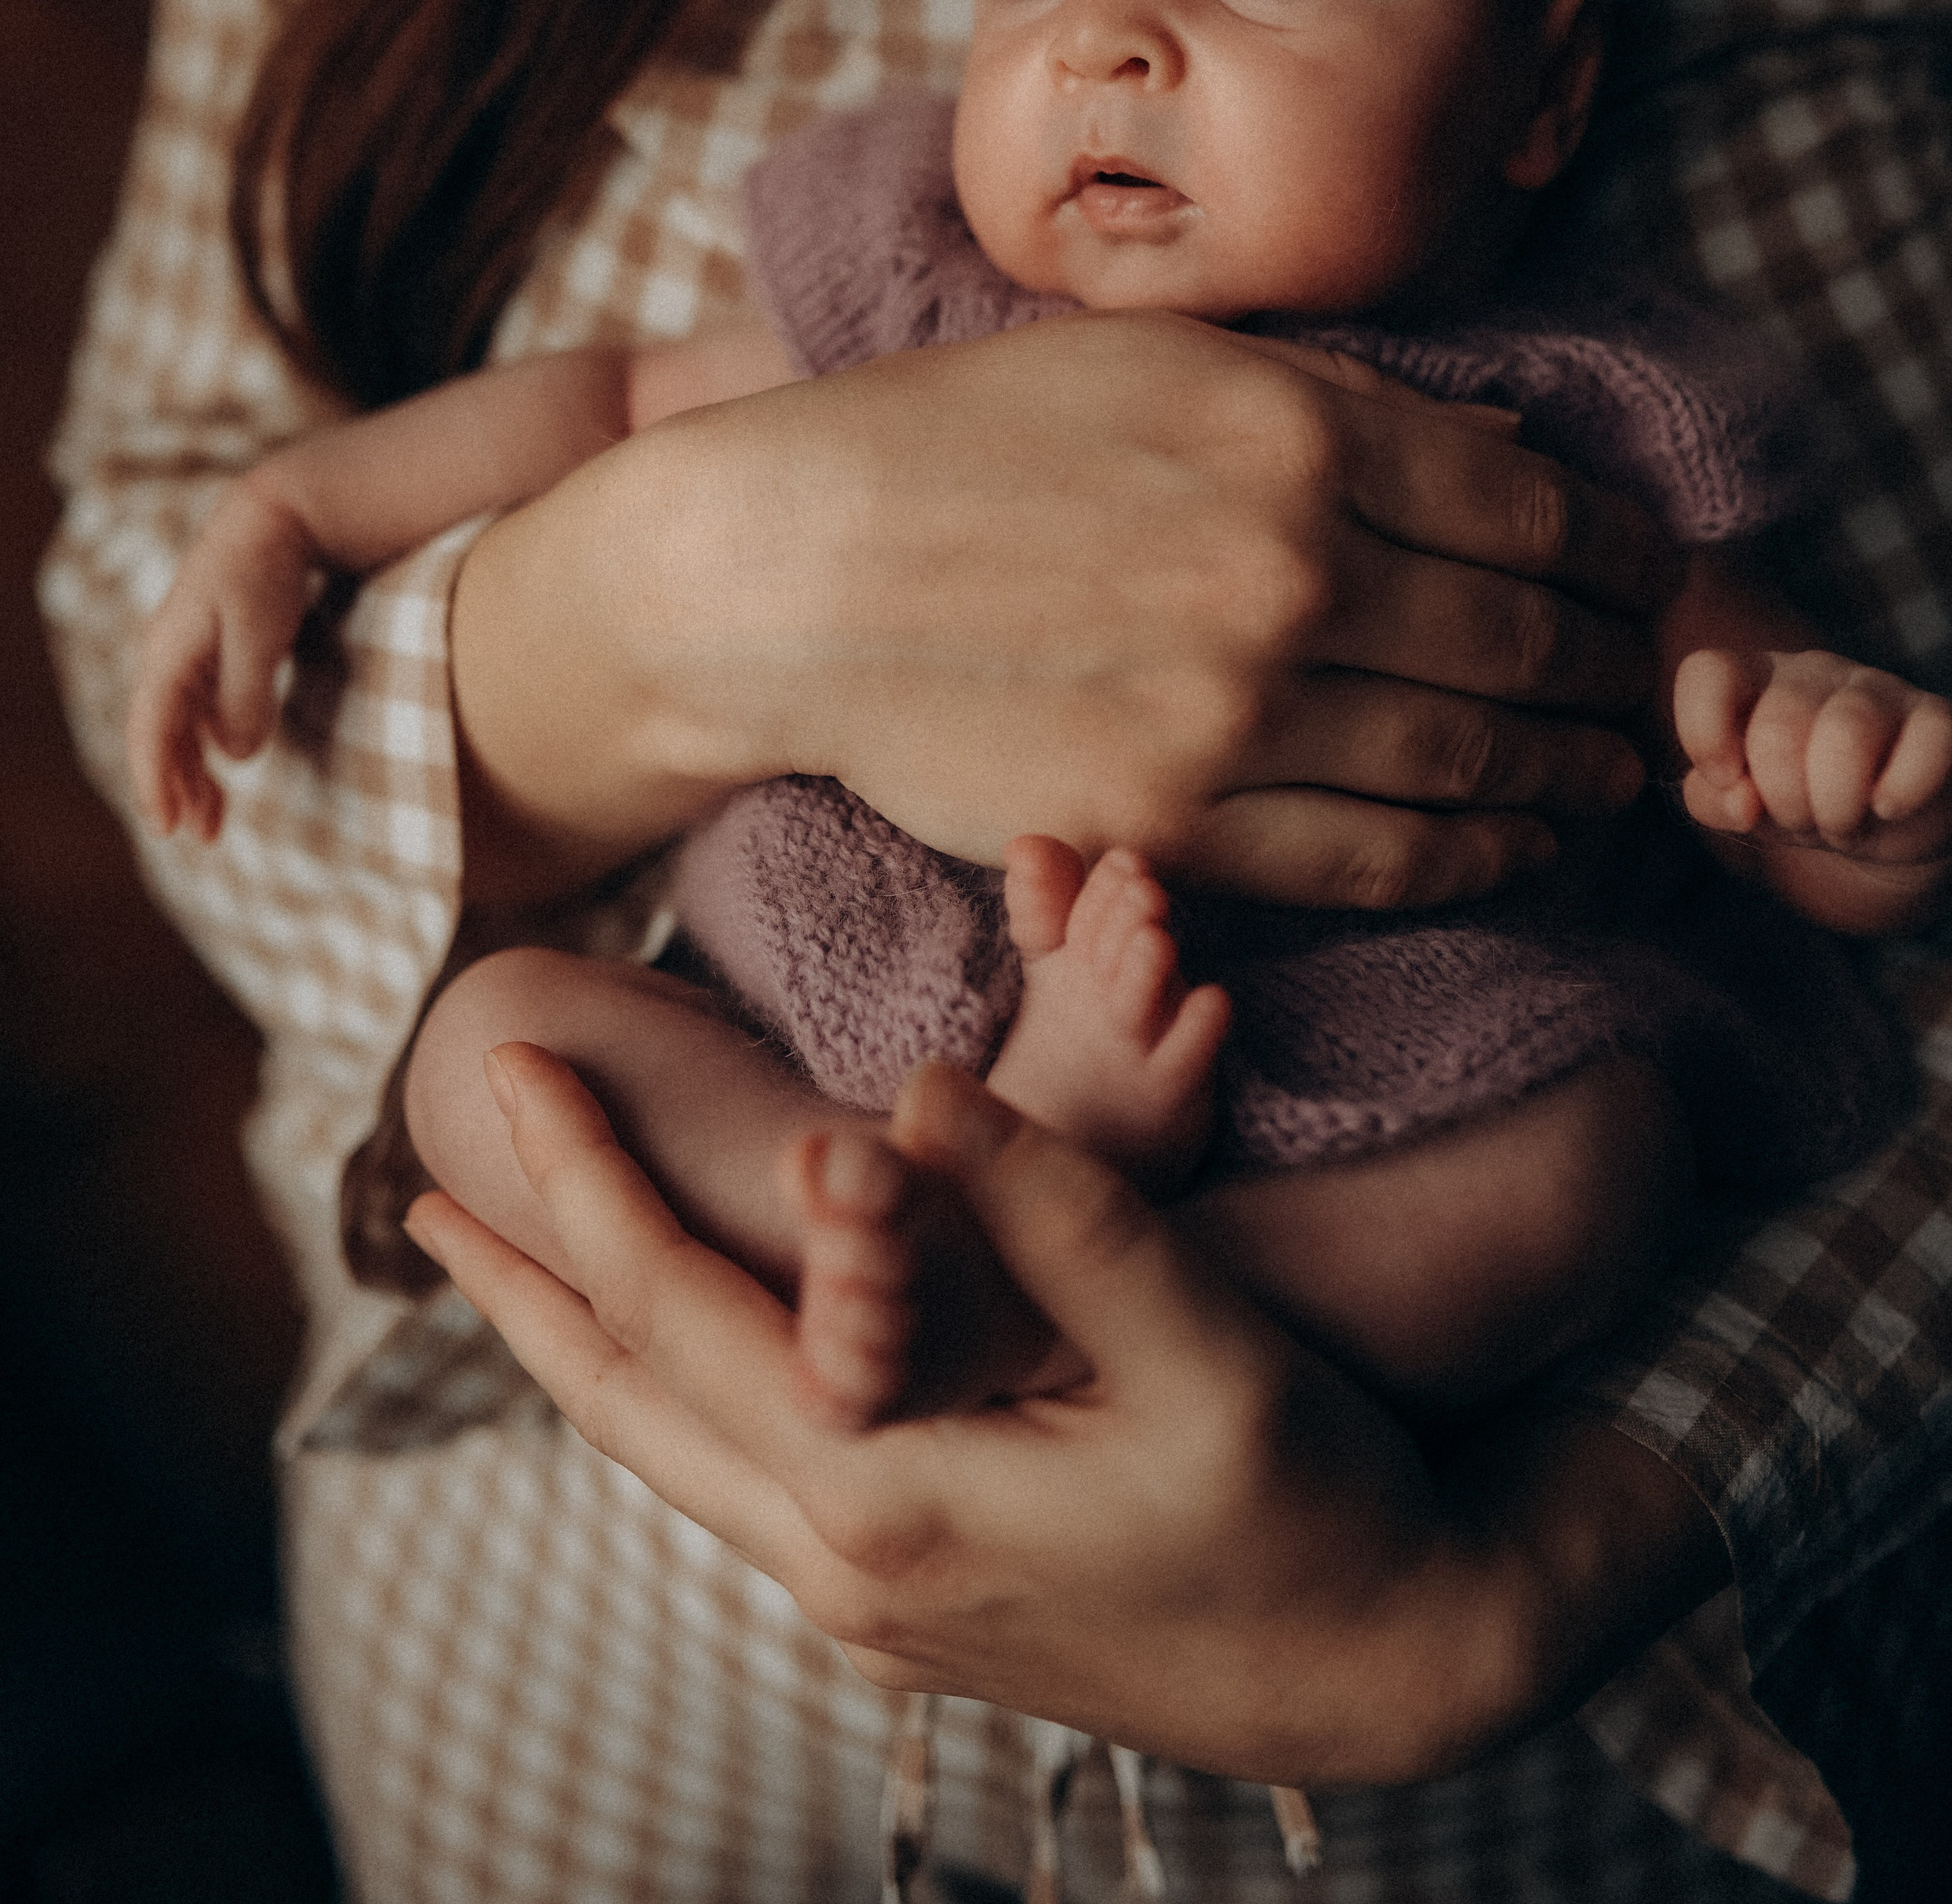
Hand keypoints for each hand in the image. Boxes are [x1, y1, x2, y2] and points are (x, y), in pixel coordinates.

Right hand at [125, 483, 316, 838]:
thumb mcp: (261, 634)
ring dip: (193, 775)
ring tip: (213, 825)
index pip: (151, 730)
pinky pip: (199, 712)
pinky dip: (208, 747)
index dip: (155, 781)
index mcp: (169, 652)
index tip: (166, 826)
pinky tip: (223, 771)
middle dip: (176, 790)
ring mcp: (186, 656)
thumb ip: (246, 695)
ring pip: (180, 729)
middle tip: (200, 838)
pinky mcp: (210, 655)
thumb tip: (236, 756)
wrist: (273, 516)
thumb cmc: (265, 569)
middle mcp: (168, 657)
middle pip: (162, 737)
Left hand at [402, 1045, 1727, 1783]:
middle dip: (522, 1284)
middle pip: (628, 1404)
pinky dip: (674, 1388)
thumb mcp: (1198, 1344)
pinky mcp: (913, 1595)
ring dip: (583, 1345)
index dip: (582, 1183)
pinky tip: (680, 1346)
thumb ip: (1050, 1214)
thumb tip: (903, 1096)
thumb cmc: (1310, 1499)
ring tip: (512, 1262)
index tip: (509, 1065)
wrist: (1387, 1664)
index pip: (677, 1315)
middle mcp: (849, 1564)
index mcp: (890, 1496)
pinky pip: (743, 1474)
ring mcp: (873, 1598)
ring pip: (674, 1453)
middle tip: (425, 1188)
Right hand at [452, 313, 1676, 903]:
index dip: (1623, 556)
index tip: (1651, 578)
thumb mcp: (1153, 360)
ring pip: (1473, 764)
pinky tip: (1516, 848)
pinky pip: (1379, 861)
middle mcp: (1290, 568)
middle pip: (1527, 643)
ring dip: (1567, 776)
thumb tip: (1512, 448)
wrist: (781, 573)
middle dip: (1612, 671)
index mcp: (1295, 429)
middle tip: (1646, 687)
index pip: (1536, 511)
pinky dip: (1475, 861)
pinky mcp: (1177, 824)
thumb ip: (1346, 402)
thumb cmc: (956, 438)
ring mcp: (1237, 708)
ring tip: (1605, 776)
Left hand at [1675, 645, 1951, 878]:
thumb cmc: (1800, 800)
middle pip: (1778, 727)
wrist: (1885, 826)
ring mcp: (1880, 690)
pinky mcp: (1937, 720)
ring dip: (1836, 806)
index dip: (1704, 733)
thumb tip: (1741, 802)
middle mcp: (1815, 671)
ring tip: (1842, 825)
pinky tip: (1888, 809)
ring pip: (1847, 734)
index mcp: (1756, 679)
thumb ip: (1712, 801)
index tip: (1727, 780)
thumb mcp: (1746, 808)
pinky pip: (1927, 740)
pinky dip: (1900, 790)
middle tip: (1803, 820)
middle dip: (1785, 798)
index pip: (1709, 672)